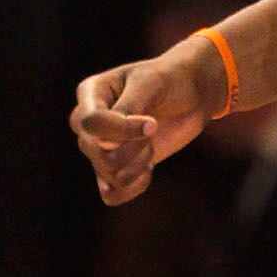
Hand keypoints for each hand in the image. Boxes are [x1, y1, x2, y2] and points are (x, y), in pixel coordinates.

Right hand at [71, 37, 226, 204]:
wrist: (189, 95)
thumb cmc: (169, 81)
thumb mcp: (150, 84)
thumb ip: (126, 110)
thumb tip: (104, 145)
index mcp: (90, 94)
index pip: (90, 123)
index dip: (122, 131)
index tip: (153, 124)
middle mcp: (87, 124)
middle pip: (99, 154)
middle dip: (135, 147)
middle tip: (153, 128)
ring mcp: (98, 148)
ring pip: (111, 176)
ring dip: (140, 164)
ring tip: (149, 144)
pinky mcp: (112, 169)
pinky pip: (111, 195)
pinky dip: (134, 186)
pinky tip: (148, 168)